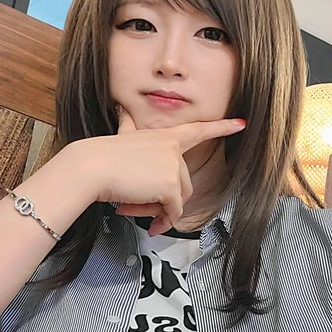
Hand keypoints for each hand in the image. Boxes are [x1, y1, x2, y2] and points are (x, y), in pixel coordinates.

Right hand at [63, 108, 243, 235]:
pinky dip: (161, 221)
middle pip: (182, 183)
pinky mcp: (171, 186)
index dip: (221, 127)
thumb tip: (121, 107)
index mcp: (162, 136)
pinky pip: (173, 212)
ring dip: (158, 211)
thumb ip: (129, 129)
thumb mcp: (121, 139)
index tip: (241, 123)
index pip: (198, 130)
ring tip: (133, 208)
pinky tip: (148, 223)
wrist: (91, 167)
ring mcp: (173, 166)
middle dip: (162, 200)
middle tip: (136, 205)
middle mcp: (172, 148)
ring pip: (177, 199)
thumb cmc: (101, 157)